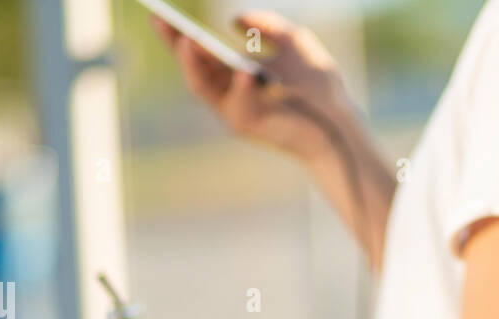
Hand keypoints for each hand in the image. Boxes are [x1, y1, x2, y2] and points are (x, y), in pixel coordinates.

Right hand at [151, 10, 352, 162]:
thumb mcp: (293, 42)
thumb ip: (267, 25)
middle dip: (175, 44)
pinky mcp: (249, 125)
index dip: (179, 34)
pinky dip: (241, 87)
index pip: (201, 52)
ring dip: (193, 63)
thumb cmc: (317, 85)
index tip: (161, 14)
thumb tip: (233, 20)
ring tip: (187, 39)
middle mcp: (228, 93)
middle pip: (192, 67)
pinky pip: (239, 104)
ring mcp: (235, 110)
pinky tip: (245, 70)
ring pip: (203, 86)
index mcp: (234, 73)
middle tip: (159, 20)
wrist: (338, 122)